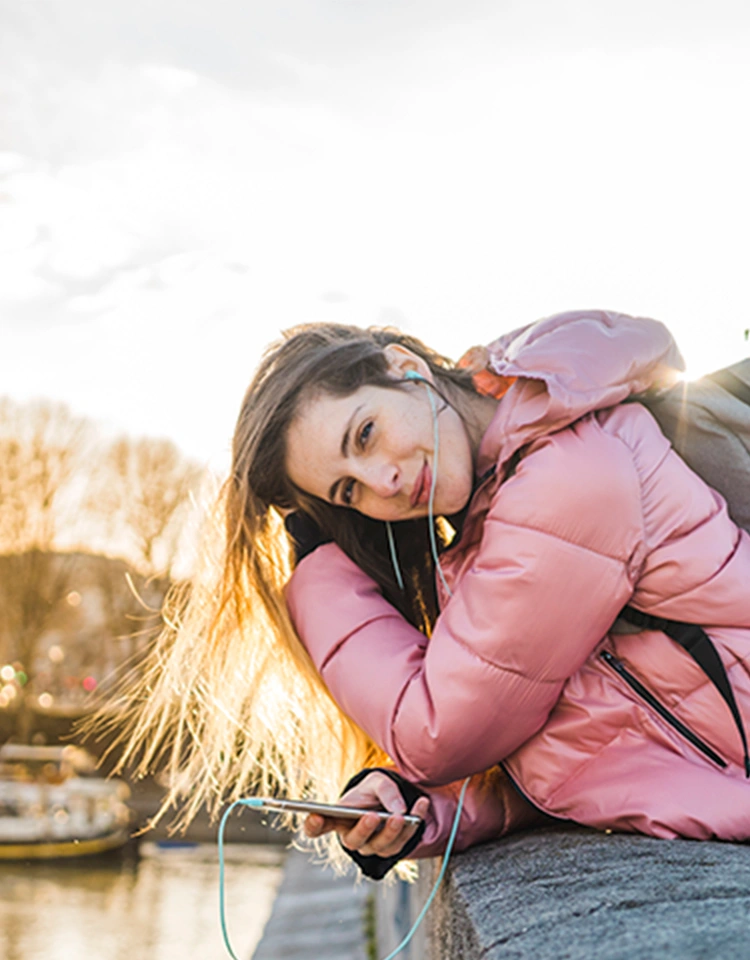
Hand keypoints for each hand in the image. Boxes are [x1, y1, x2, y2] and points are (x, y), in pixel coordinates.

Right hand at [303, 771, 429, 857]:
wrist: (391, 798)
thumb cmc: (374, 791)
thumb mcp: (377, 782)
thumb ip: (385, 790)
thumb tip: (397, 808)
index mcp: (337, 819)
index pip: (317, 827)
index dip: (313, 825)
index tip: (315, 816)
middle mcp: (352, 836)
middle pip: (354, 841)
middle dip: (364, 829)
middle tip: (373, 816)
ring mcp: (372, 846)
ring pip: (381, 845)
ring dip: (392, 831)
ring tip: (402, 814)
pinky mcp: (392, 848)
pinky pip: (403, 840)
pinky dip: (415, 822)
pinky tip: (422, 804)